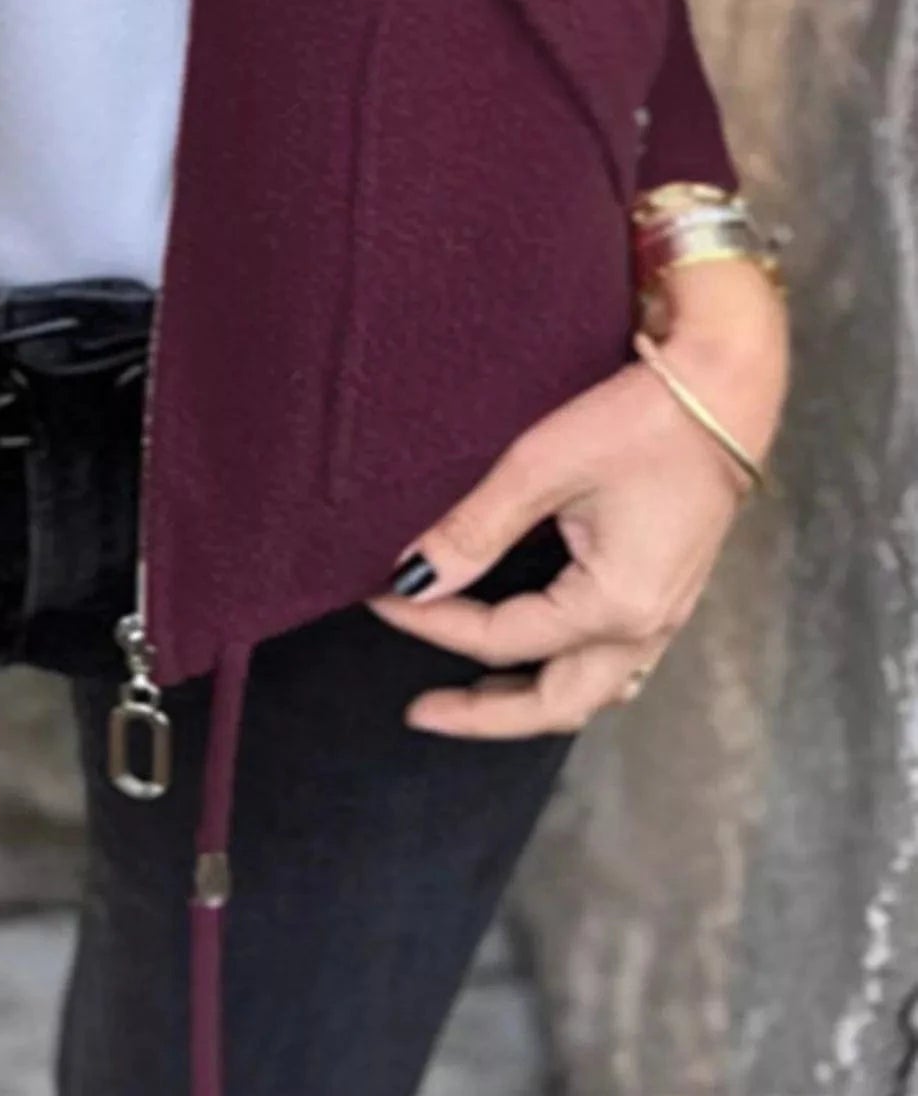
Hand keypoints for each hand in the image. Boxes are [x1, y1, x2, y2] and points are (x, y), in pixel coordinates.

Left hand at [367, 258, 789, 738]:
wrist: (725, 389)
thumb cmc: (638, 422)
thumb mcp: (542, 467)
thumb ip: (475, 531)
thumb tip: (413, 579)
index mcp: (613, 605)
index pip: (500, 638)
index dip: (432, 623)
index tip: (379, 598)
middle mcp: (646, 629)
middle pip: (556, 704)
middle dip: (485, 714)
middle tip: (421, 711)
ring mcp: (667, 617)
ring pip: (590, 692)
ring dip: (530, 703)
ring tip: (473, 696)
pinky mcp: (671, 594)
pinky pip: (617, 665)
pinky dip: (570, 674)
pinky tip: (543, 658)